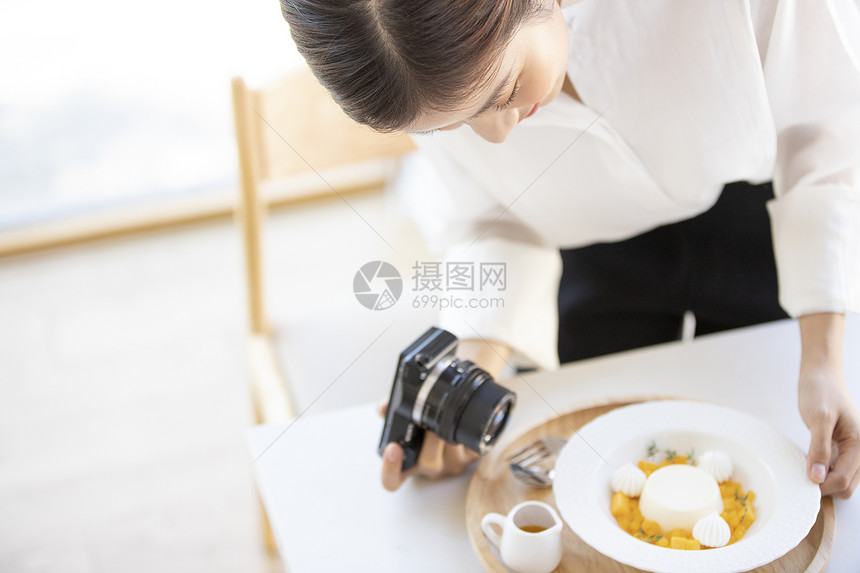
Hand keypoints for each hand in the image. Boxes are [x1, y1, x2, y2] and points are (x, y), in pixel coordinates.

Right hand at [378, 401, 478, 491]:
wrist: (455, 421)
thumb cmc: (425, 424)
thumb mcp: (404, 415)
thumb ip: (389, 408)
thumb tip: (383, 407)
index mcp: (408, 462)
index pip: (391, 479)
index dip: (390, 468)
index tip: (392, 448)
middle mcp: (429, 467)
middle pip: (426, 462)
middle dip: (430, 439)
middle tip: (430, 423)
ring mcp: (451, 465)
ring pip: (450, 457)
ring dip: (448, 434)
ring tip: (447, 417)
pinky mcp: (472, 458)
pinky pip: (472, 449)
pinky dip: (467, 433)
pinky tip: (463, 421)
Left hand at [798, 313, 859, 497]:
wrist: (820, 373)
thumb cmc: (821, 390)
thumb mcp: (820, 417)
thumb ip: (820, 448)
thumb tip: (817, 477)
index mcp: (858, 444)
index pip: (844, 481)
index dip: (823, 487)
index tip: (802, 484)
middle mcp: (856, 450)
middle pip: (845, 486)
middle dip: (825, 488)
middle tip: (800, 478)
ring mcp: (847, 449)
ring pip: (839, 479)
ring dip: (823, 481)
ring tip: (802, 471)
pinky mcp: (836, 446)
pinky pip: (832, 468)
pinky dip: (820, 470)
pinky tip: (805, 464)